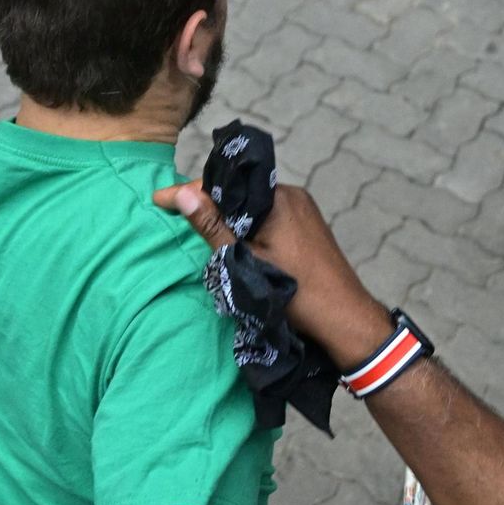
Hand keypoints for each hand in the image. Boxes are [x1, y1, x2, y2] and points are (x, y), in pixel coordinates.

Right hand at [152, 179, 389, 365]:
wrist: (345, 319)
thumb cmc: (296, 293)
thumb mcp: (246, 261)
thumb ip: (213, 227)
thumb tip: (183, 196)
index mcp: (277, 198)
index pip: (224, 185)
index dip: (189, 193)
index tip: (158, 200)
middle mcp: (292, 195)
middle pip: (239, 193)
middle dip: (207, 203)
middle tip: (174, 212)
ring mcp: (303, 211)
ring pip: (254, 206)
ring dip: (229, 216)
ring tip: (199, 227)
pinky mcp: (309, 227)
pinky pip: (269, 217)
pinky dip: (248, 226)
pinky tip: (234, 240)